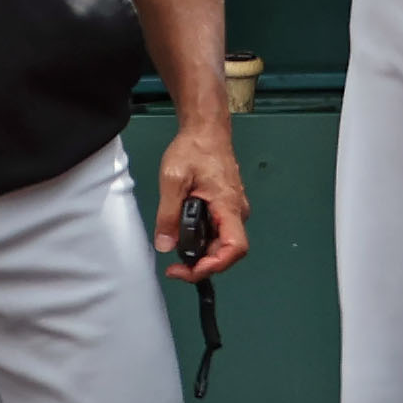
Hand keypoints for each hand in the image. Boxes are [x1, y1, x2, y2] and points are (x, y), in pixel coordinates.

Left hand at [152, 122, 249, 281]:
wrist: (205, 132)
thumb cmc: (194, 149)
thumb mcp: (173, 180)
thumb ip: (168, 214)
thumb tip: (165, 244)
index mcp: (228, 206)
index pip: (234, 248)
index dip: (214, 265)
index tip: (190, 270)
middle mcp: (236, 211)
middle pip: (227, 251)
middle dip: (202, 263)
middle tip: (176, 268)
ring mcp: (233, 210)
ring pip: (222, 242)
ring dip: (201, 252)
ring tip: (177, 253)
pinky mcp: (226, 207)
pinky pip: (218, 231)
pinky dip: (203, 239)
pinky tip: (184, 236)